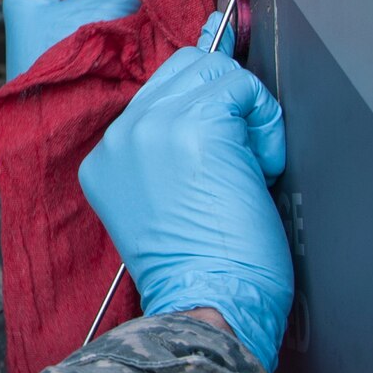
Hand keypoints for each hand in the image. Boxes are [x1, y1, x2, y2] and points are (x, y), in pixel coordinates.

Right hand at [76, 32, 291, 369]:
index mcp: (105, 159)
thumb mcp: (162, 205)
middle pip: (184, 69)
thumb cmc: (200, 270)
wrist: (208, 303)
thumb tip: (215, 100)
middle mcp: (121, 136)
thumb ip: (169, 152)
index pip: (159, 94)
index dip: (204, 105)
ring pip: (215, 70)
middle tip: (243, 155)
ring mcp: (154, 127)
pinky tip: (262, 167)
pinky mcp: (196, 126)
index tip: (229, 132)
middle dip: (225, 100)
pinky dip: (267, 121)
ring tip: (253, 164)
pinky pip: (244, 88)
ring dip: (248, 112)